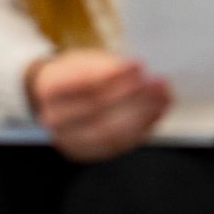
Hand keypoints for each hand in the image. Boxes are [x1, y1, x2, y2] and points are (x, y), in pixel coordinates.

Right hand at [26, 49, 171, 162]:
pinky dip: (141, 129)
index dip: (114, 76)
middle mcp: (54, 118)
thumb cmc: (77, 75)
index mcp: (50, 88)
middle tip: (157, 82)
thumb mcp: (86, 60)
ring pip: (110, 132)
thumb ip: (110, 67)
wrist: (58, 100)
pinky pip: (118, 145)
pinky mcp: (87, 153)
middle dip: (133, 96)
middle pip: (98, 110)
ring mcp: (69, 140)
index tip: (139, 65)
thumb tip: (138, 72)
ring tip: (163, 97)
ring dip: (142, 114)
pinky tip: (157, 112)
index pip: (84, 84)